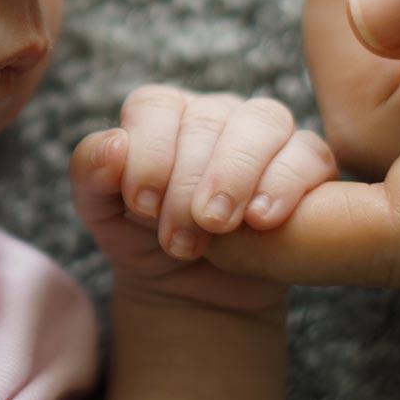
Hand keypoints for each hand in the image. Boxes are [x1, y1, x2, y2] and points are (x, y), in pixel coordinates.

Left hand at [70, 86, 336, 315]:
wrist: (190, 291)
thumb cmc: (140, 237)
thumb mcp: (100, 211)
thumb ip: (91, 172)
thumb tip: (114, 145)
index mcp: (160, 112)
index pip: (155, 107)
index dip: (148, 154)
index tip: (142, 206)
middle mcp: (212, 112)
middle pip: (208, 119)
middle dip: (189, 181)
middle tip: (178, 237)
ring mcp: (262, 133)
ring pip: (262, 123)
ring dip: (236, 174)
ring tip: (218, 224)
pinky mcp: (306, 163)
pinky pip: (307, 154)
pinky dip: (285, 184)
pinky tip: (263, 219)